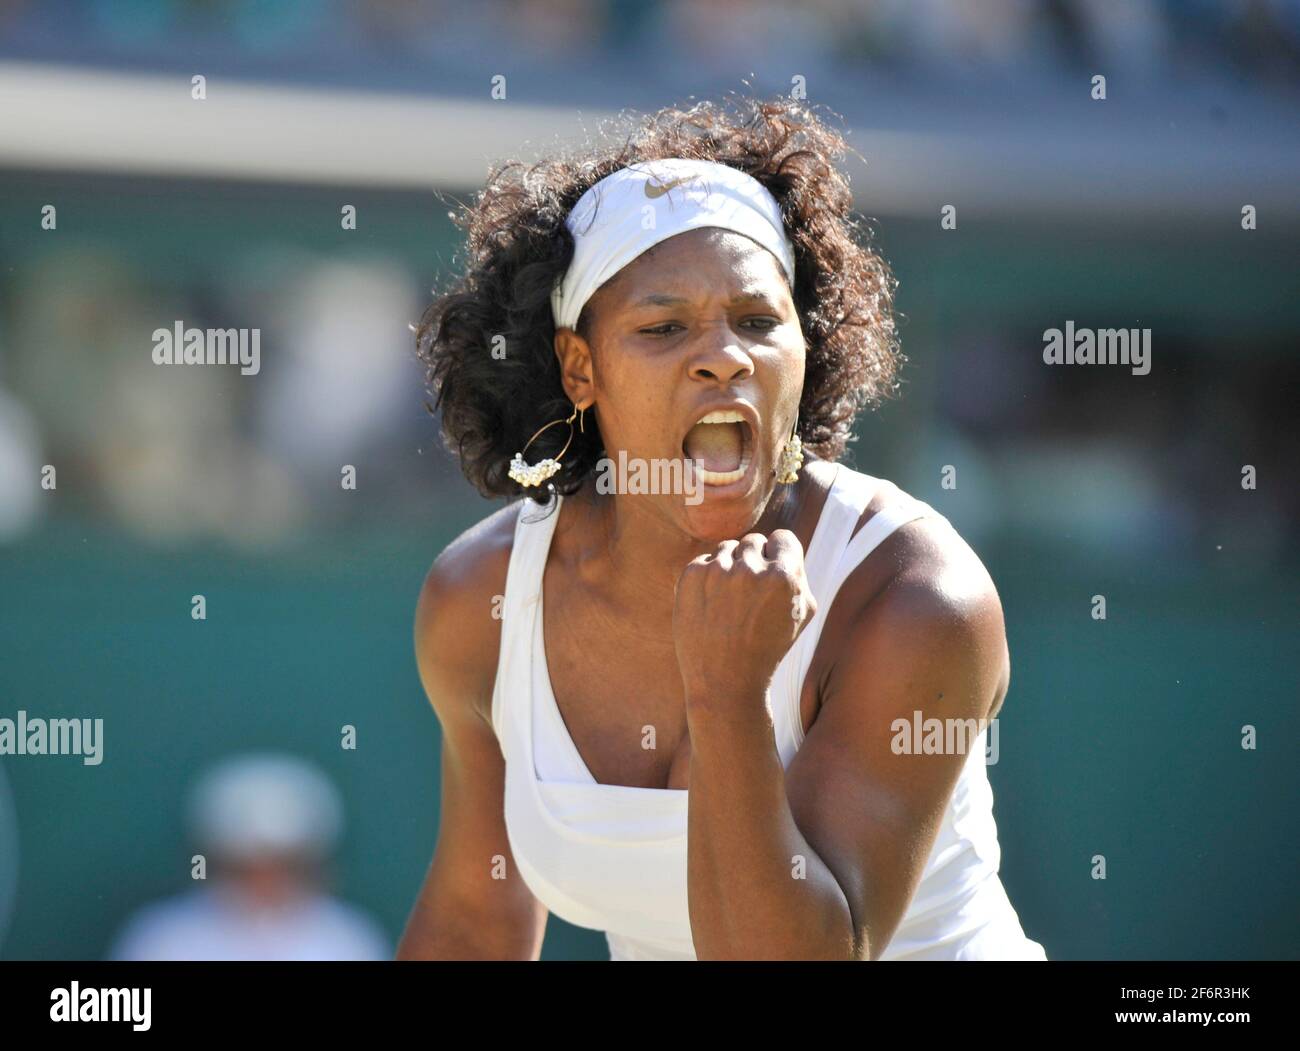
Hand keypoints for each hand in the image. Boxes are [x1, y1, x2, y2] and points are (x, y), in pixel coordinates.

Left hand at [672, 530, 817, 710]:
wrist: (725, 682)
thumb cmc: (768, 649)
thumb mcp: (800, 615)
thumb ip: (798, 575)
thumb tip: (783, 547)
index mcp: (784, 576)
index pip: (783, 538)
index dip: (779, 555)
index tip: (773, 573)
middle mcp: (750, 569)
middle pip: (754, 542)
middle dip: (754, 562)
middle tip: (749, 595)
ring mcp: (718, 571)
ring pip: (728, 548)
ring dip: (730, 567)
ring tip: (730, 602)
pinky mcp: (691, 576)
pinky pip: (704, 561)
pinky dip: (707, 579)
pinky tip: (712, 606)